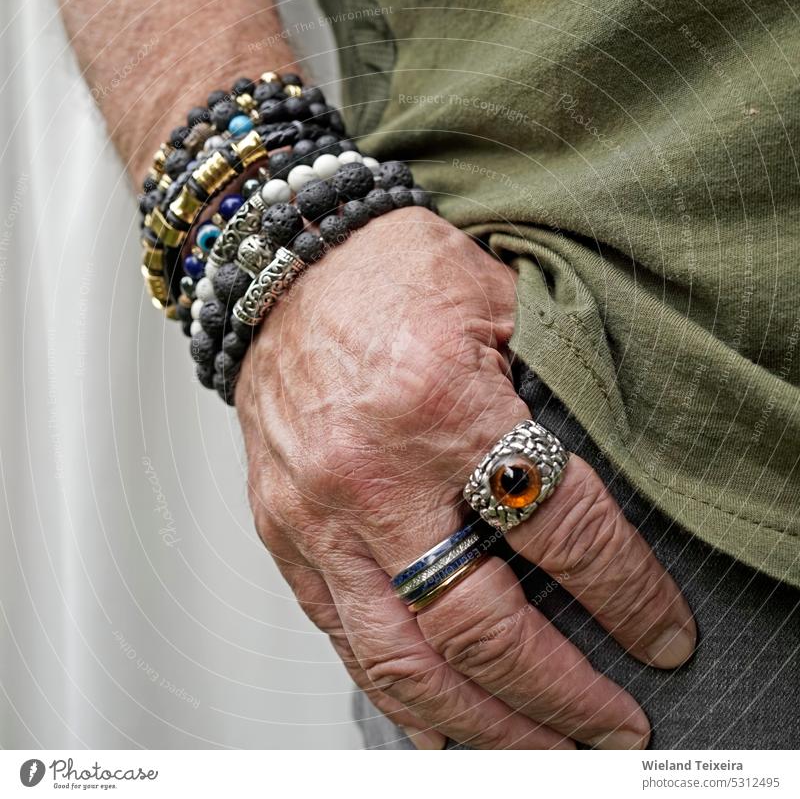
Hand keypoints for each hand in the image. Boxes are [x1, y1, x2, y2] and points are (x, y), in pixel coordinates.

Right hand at [237, 206, 695, 748]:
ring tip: (539, 754)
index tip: (662, 635)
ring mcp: (317, 512)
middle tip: (612, 728)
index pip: (557, 526)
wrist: (281, 267)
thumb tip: (597, 480)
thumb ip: (550, 387)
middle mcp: (372, 473)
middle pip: (478, 622)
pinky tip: (441, 724)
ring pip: (402, 655)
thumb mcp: (494, 305)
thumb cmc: (386, 276)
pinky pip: (340, 635)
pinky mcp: (284, 530)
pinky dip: (397, 693)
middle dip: (559, 693)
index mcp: (439, 402)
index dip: (625, 592)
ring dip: (481, 722)